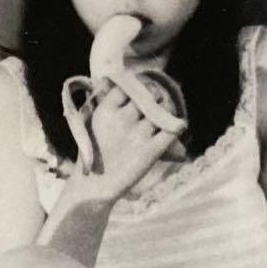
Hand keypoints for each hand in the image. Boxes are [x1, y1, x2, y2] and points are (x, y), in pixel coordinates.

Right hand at [82, 86, 180, 200]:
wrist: (94, 187)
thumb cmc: (91, 155)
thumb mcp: (89, 124)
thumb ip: (102, 102)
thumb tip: (108, 80)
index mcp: (106, 110)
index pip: (129, 85)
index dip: (138, 87)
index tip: (140, 93)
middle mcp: (122, 119)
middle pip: (149, 95)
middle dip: (154, 98)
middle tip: (154, 106)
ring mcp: (138, 135)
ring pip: (163, 110)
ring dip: (166, 112)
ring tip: (163, 119)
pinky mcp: (152, 150)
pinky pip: (173, 129)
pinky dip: (177, 126)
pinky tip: (175, 128)